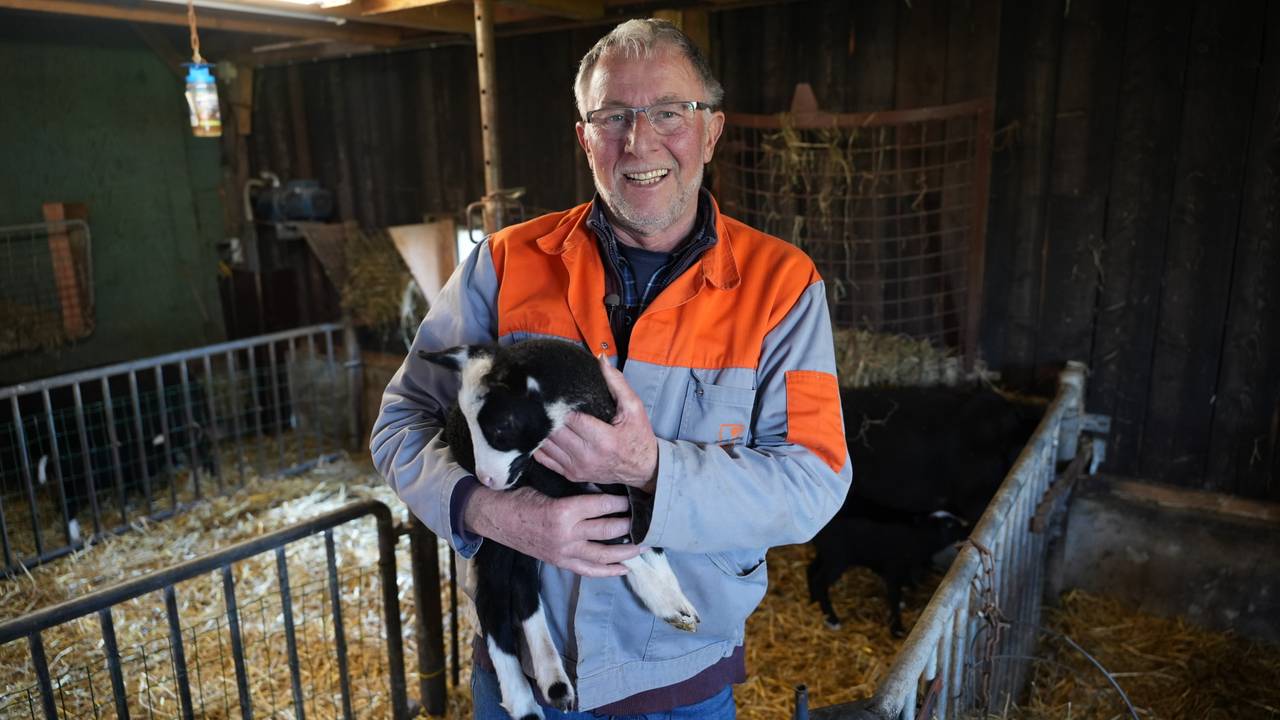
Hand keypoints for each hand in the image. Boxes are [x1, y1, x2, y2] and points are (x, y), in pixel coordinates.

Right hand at [463, 485, 643, 576]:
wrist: (495, 517)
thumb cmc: (520, 496)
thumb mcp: (547, 486)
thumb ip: (572, 490)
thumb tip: (602, 484)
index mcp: (564, 511)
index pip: (602, 506)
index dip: (622, 502)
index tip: (636, 498)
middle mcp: (566, 535)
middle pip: (607, 530)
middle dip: (629, 525)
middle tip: (647, 519)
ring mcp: (564, 552)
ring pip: (603, 554)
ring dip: (626, 551)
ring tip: (643, 545)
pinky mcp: (560, 562)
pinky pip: (589, 570)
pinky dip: (608, 570)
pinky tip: (624, 568)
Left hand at [534, 353, 658, 493]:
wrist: (642, 469)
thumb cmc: (638, 436)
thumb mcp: (634, 407)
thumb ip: (617, 382)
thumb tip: (601, 359)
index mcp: (603, 439)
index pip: (571, 418)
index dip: (561, 405)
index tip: (555, 393)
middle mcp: (588, 456)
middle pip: (555, 432)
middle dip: (548, 415)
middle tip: (541, 400)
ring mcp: (577, 468)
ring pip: (546, 445)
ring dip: (540, 429)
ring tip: (539, 414)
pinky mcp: (571, 475)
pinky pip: (545, 459)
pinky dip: (539, 445)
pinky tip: (539, 432)